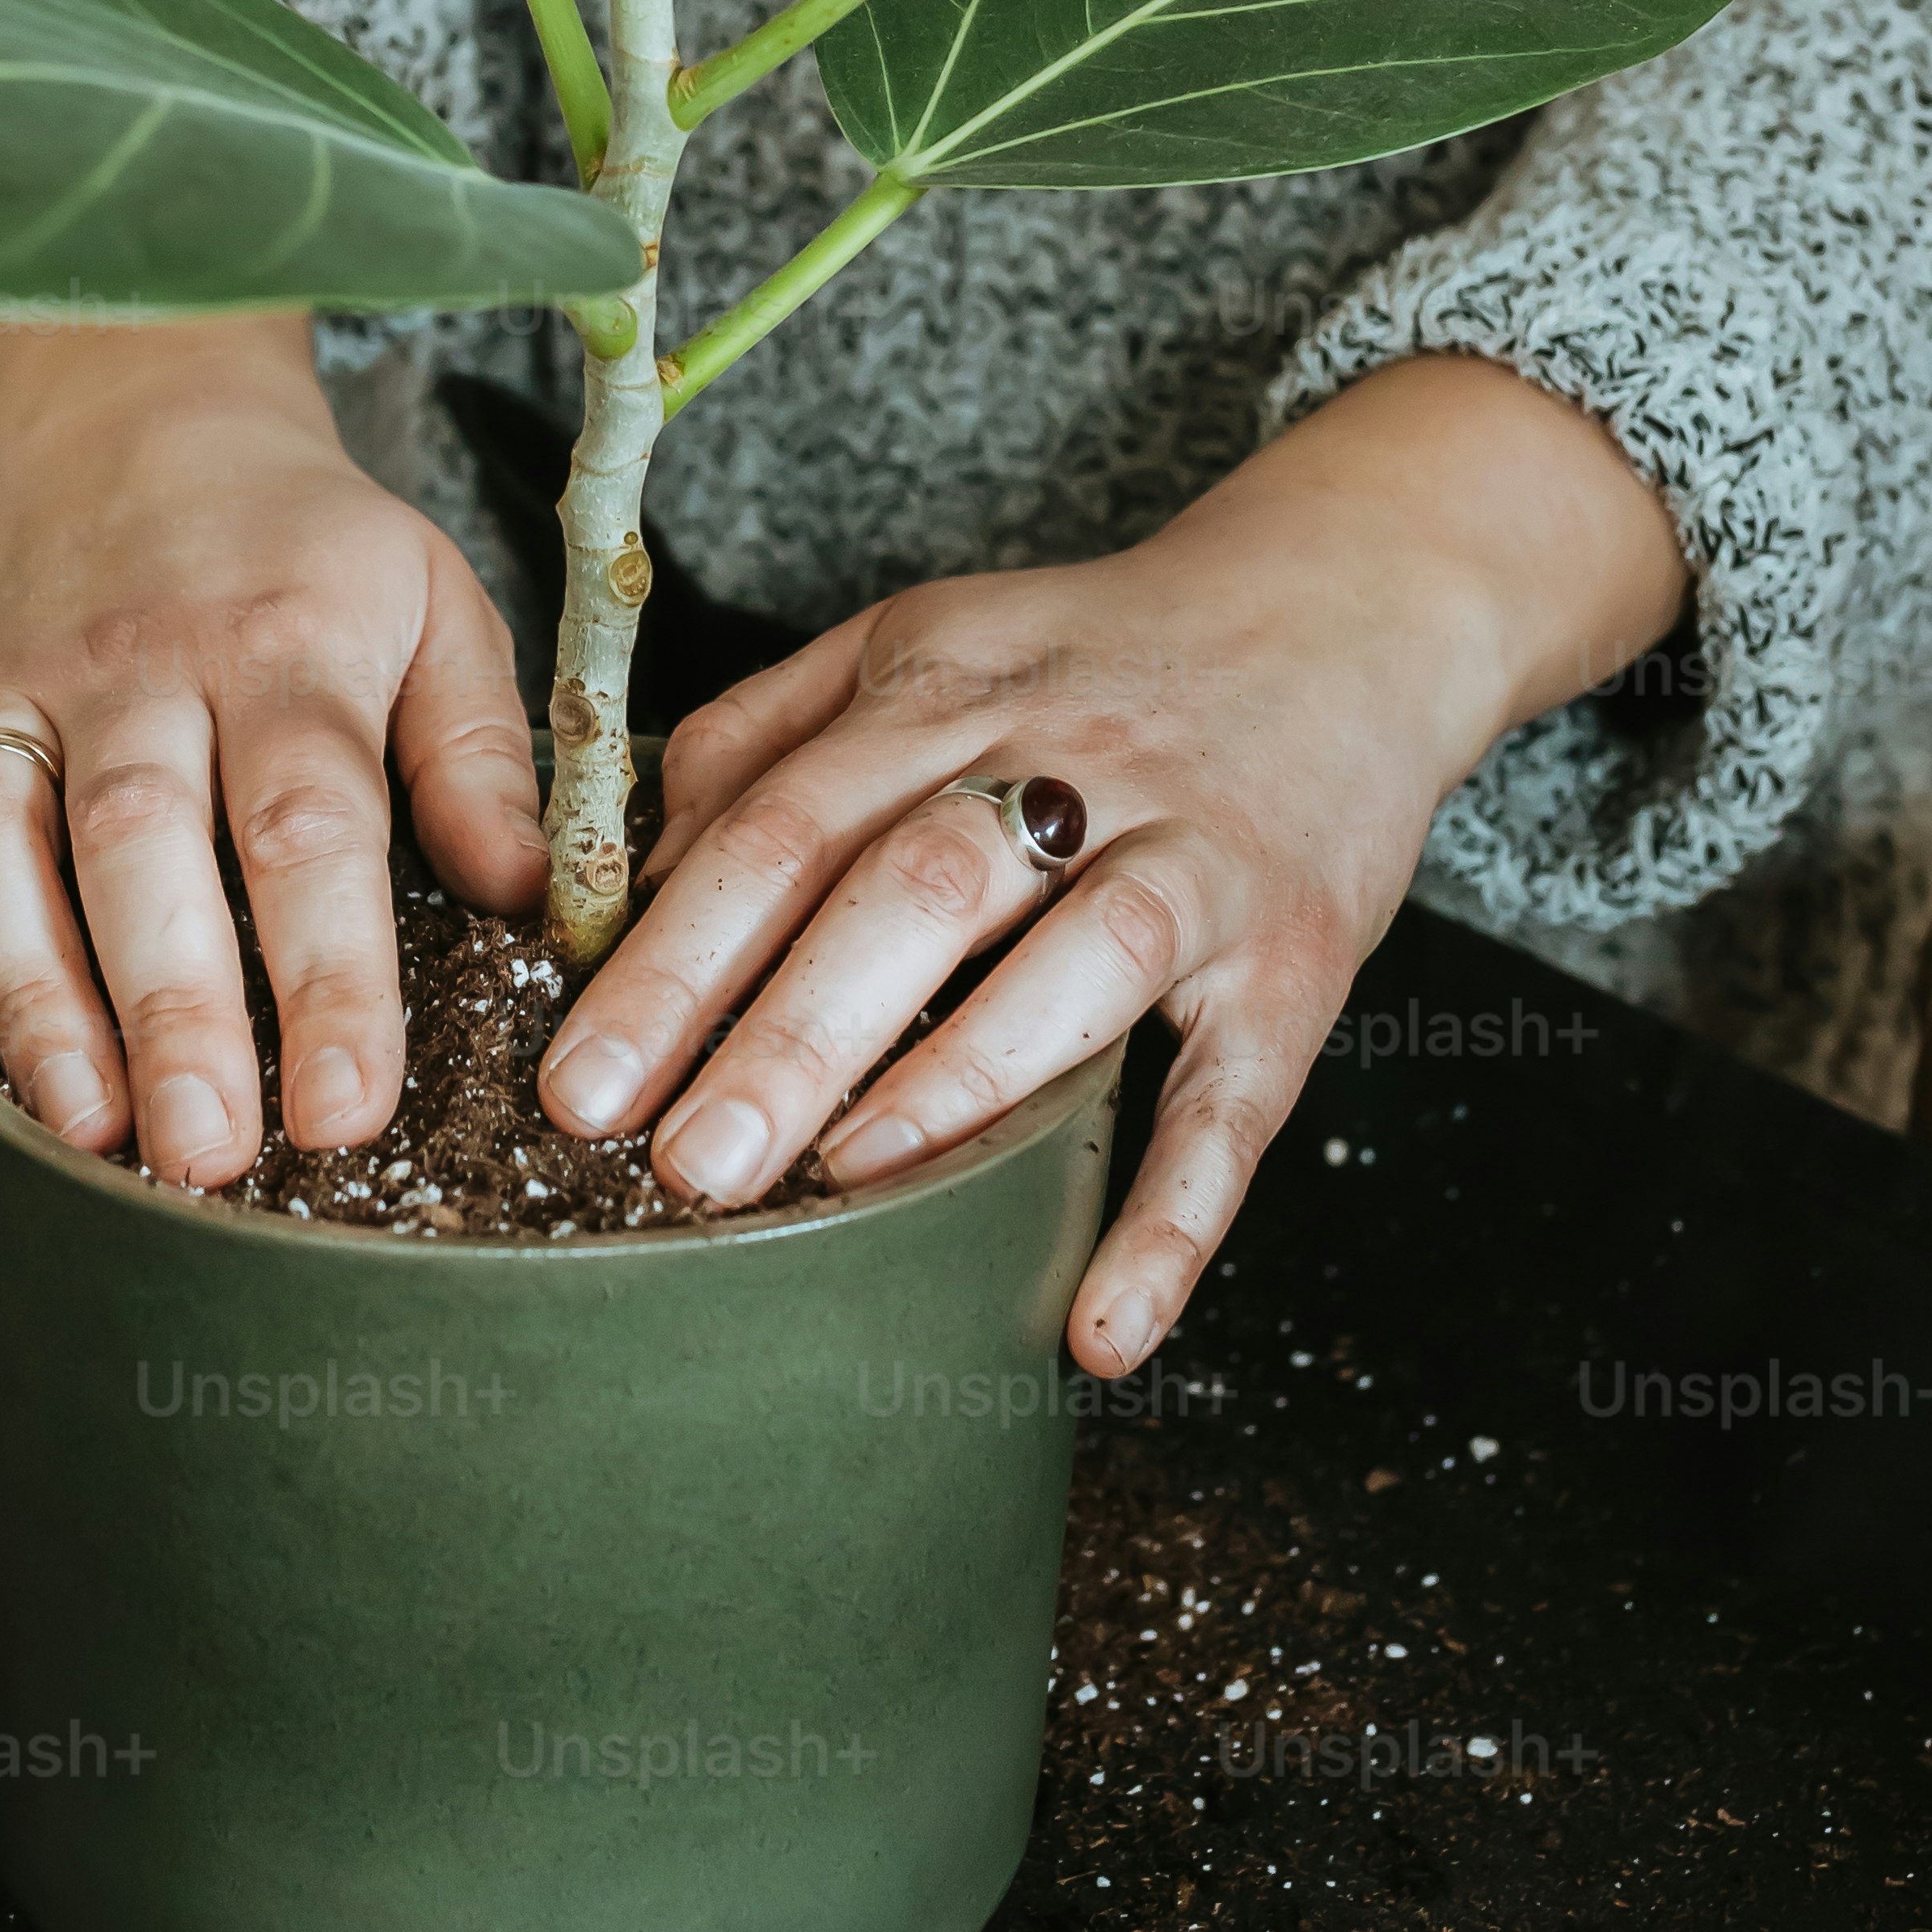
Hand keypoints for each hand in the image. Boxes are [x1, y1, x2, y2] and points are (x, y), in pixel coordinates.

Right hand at [0, 316, 542, 1185]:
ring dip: (27, 989)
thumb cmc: (314, 550)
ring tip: (79, 1124)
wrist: (153, 414)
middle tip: (207, 1151)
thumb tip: (521, 896)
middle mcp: (138, 671)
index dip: (325, 973)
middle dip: (171, 1007)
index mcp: (283, 643)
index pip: (307, 824)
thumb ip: (481, 751)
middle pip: (142, 843)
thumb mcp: (437, 603)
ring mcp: (20, 696)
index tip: (344, 1107)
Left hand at [536, 358, 1681, 1375]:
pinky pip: (1237, 1101)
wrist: (1350, 606)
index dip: (675, 955)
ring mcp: (1196, 863)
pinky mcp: (1297, 961)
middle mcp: (1071, 766)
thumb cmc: (1097, 658)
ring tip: (840, 1185)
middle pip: (913, 888)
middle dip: (786, 1033)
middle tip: (684, 1164)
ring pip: (1082, 965)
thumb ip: (769, 736)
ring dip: (958, 1082)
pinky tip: (1100, 1326)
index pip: (783, 824)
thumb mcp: (920, 641)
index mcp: (946, 693)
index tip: (581, 1080)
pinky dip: (1174, 1221)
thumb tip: (628, 870)